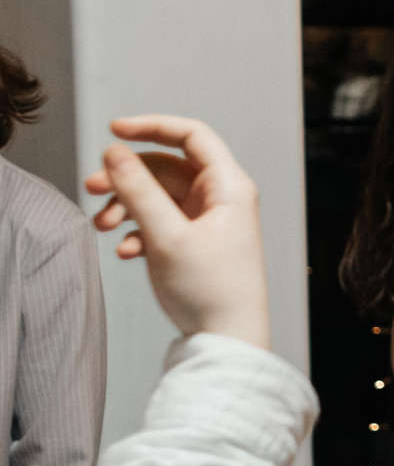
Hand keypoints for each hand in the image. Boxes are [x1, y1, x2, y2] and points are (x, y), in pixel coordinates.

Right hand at [85, 115, 269, 348]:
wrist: (227, 339)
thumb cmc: (212, 291)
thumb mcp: (167, 236)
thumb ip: (139, 191)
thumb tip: (116, 153)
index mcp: (229, 188)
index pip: (192, 136)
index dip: (152, 126)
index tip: (114, 131)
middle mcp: (223, 200)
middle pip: (166, 168)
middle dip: (126, 177)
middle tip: (92, 189)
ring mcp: (209, 222)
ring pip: (158, 196)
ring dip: (125, 206)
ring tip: (102, 227)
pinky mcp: (196, 242)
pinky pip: (160, 222)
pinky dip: (138, 231)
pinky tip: (125, 252)